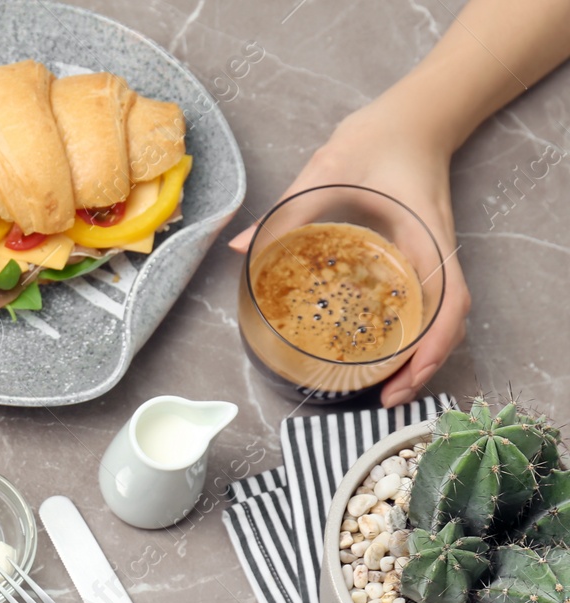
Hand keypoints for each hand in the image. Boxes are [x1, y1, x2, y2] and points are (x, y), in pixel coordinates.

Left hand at [229, 101, 469, 407]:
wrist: (414, 115)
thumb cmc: (379, 138)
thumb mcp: (328, 168)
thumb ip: (286, 209)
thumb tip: (240, 247)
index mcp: (425, 238)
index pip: (450, 302)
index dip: (432, 347)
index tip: (403, 379)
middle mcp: (436, 254)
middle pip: (449, 324)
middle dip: (424, 368)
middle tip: (384, 400)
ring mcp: (432, 258)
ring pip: (443, 318)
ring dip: (421, 356)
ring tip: (387, 389)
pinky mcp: (421, 256)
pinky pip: (428, 303)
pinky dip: (415, 333)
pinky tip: (384, 350)